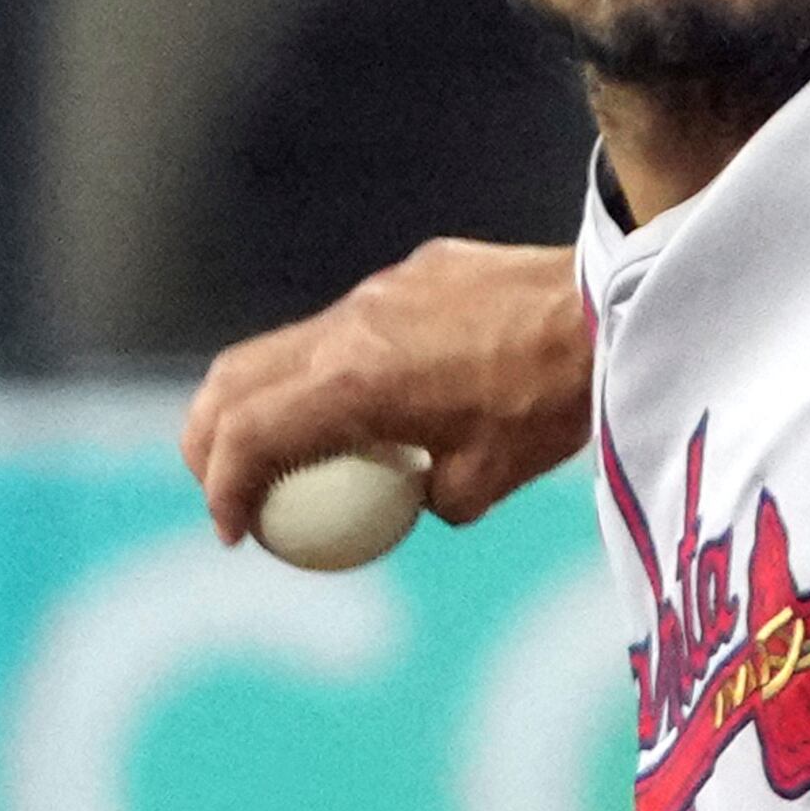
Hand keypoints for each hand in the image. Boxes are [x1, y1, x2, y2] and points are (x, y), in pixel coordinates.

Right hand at [182, 238, 593, 543]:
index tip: (233, 532)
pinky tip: (367, 405)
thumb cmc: (549, 399)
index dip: (224, 491)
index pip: (249, 436)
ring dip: (258, 402)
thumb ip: (432, 498)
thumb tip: (414, 502)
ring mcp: (372, 297)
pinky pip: (340, 329)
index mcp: (352, 386)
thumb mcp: (487, 480)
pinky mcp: (405, 278)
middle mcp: (345, 332)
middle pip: (232, 381)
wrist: (602, 305)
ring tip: (276, 452)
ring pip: (279, 349)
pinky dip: (322, 374)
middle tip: (222, 489)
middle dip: (207, 441)